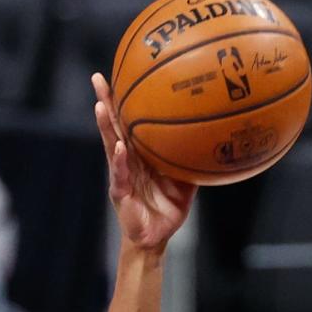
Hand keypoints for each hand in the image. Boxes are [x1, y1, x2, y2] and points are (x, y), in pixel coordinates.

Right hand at [93, 73, 195, 251]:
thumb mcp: (185, 182)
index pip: (129, 122)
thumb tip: (214, 144)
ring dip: (104, 125)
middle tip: (98, 77)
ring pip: (110, 145)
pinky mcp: (120, 192)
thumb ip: (191, 162)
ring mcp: (120, 174)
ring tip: (100, 105)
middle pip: (113, 126)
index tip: (121, 74)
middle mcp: (126, 159)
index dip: (123, 101)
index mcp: (138, 154)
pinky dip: (120, 161)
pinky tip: (120, 147)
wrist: (156, 237)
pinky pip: (120, 174)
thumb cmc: (168, 208)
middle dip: (104, 102)